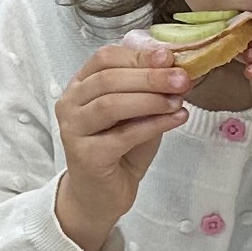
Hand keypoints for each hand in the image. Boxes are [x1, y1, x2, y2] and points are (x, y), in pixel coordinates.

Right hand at [52, 42, 189, 250]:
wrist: (100, 194)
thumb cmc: (119, 150)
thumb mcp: (135, 113)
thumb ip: (148, 92)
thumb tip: (178, 71)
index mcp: (80, 85)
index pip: (104, 58)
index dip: (137, 55)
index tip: (169, 56)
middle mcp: (70, 104)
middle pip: (108, 79)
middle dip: (150, 76)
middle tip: (182, 79)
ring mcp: (74, 130)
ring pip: (111, 104)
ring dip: (150, 99)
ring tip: (178, 101)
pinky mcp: (86, 155)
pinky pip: (123, 134)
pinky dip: (153, 124)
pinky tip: (175, 119)